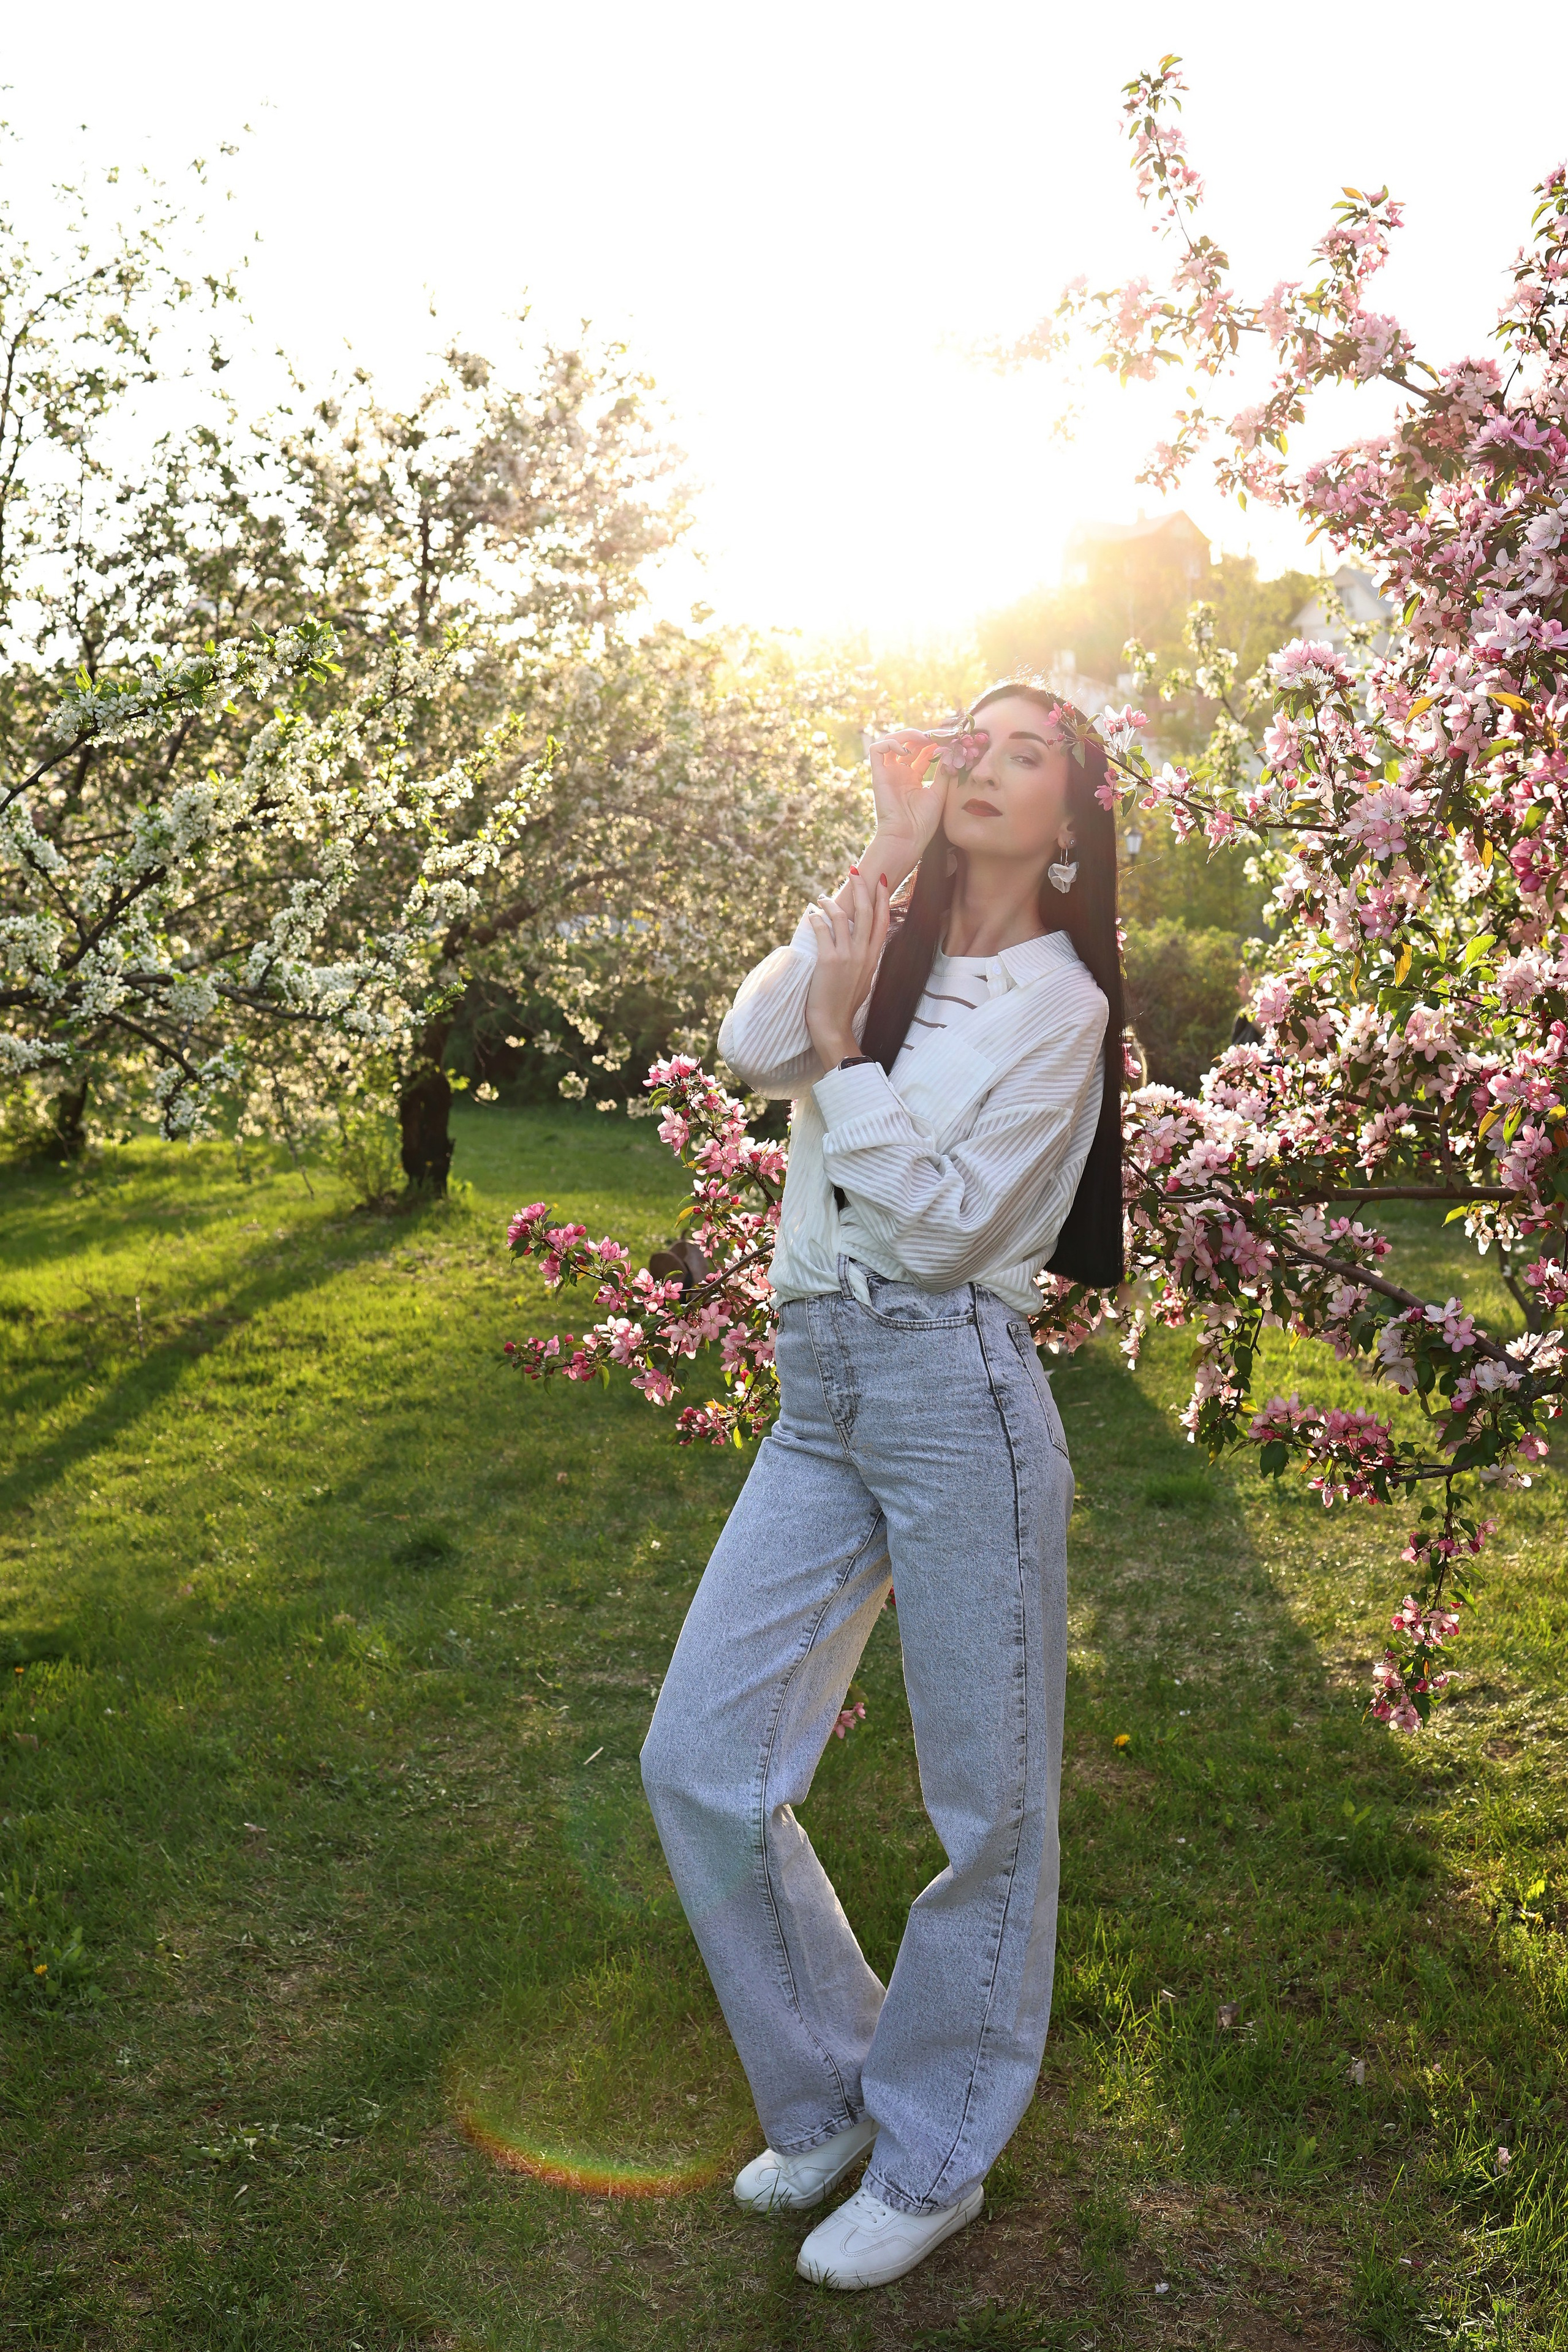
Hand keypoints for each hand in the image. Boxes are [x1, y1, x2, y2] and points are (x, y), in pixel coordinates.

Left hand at [804, 868, 890, 1068]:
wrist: (834, 1025)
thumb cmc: (845, 1005)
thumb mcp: (863, 980)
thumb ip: (865, 960)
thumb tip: (862, 947)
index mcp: (873, 957)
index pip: (883, 920)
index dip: (882, 898)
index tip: (880, 880)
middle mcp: (863, 953)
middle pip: (867, 911)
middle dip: (861, 886)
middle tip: (854, 870)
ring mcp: (847, 955)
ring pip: (843, 916)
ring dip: (831, 902)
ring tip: (822, 898)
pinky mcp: (828, 960)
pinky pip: (822, 929)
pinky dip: (815, 918)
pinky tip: (810, 916)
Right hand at [866, 729, 950, 873]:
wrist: (907, 837)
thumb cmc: (923, 822)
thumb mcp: (939, 792)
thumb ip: (943, 771)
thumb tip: (950, 751)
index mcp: (913, 779)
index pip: (921, 752)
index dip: (933, 743)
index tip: (947, 740)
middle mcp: (900, 774)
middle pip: (907, 744)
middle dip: (922, 736)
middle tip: (936, 736)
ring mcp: (888, 773)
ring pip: (890, 741)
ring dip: (906, 735)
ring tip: (922, 738)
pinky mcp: (878, 775)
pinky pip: (877, 750)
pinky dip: (890, 743)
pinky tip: (906, 751)